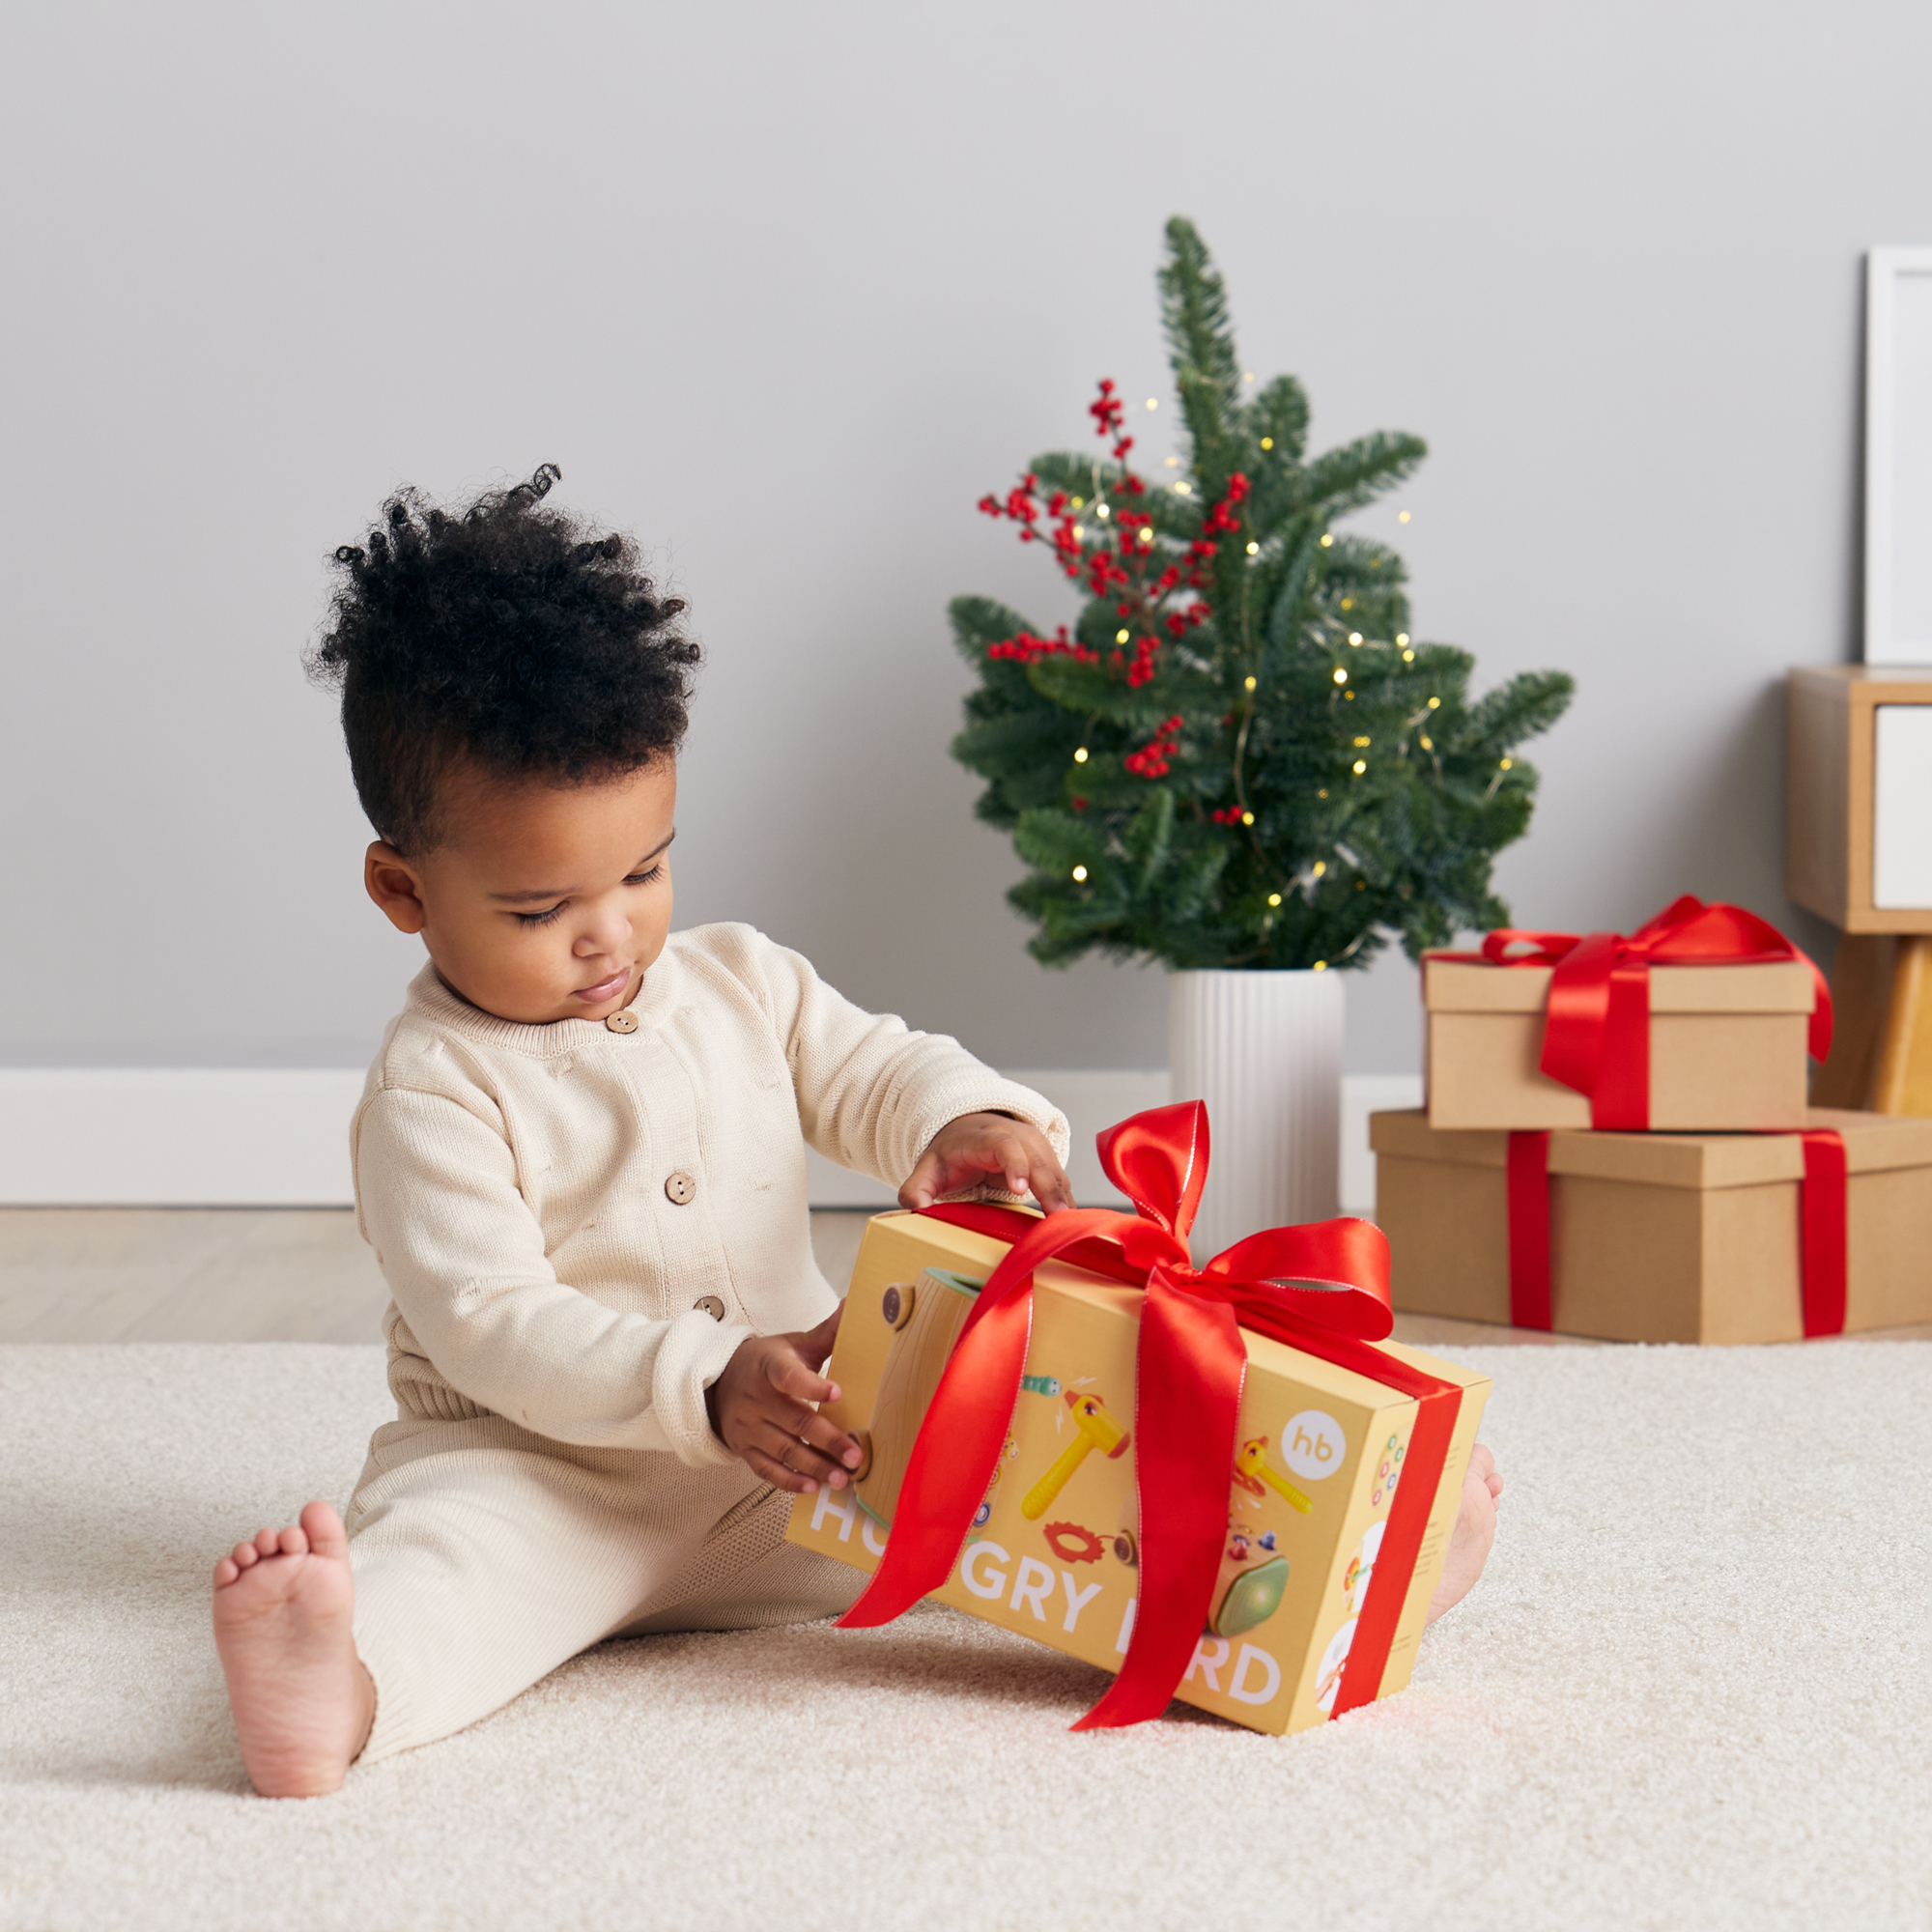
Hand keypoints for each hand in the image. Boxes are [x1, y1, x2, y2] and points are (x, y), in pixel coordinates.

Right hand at [705, 1308, 864, 1494]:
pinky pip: (767, 1470)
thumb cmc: (767, 1363)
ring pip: (784, 1450)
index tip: (839, 1393)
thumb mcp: (791, 1345)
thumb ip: (826, 1332)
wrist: (719, 1382)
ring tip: (843, 1478)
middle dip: (828, 1440)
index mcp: (768, 1367)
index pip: (788, 1376)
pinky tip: (813, 1487)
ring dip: (815, 1466)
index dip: (812, 1385)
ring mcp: (748, 1427)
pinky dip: (790, 1481)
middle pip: (795, 1421)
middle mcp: (755, 1398)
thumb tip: (856, 1305)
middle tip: (856, 1455)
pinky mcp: (744, 1449)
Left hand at [898, 1112, 1075, 1214]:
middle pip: (1037, 1160)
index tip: (1019, 1189)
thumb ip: (916, 1189)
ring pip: (1055, 1170)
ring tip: (1070, 1225)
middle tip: (1057, 1215)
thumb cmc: (952, 1152)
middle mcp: (1017, 1138)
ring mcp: (1036, 1148)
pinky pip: (1062, 1181)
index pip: (1004, 1146)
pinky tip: (1071, 1223)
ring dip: (1064, 1197)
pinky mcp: (1048, 1161)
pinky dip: (1067, 1200)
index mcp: (987, 1138)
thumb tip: (916, 1210)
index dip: (1014, 1165)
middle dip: (1048, 1188)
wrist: (969, 1129)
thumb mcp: (928, 1168)